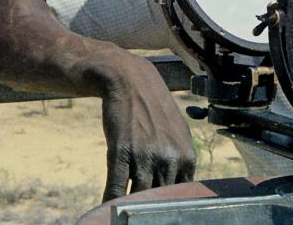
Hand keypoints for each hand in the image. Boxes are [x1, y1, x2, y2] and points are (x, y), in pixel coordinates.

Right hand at [100, 54, 195, 201]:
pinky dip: (110, 202)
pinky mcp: (120, 153)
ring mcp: (144, 156)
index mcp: (186, 156)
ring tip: (123, 214)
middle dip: (149, 210)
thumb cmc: (153, 108)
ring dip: (129, 209)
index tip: (159, 211)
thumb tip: (183, 190)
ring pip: (138, 198)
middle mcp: (169, 158)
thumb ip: (182, 161)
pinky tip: (106, 210)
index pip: (182, 196)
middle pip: (160, 199)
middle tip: (140, 215)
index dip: (168, 206)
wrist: (129, 80)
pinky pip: (115, 188)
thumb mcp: (178, 132)